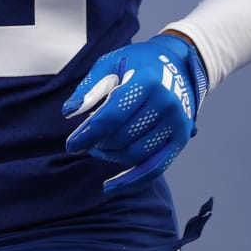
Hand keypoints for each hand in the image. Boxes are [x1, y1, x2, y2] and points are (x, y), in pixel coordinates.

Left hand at [63, 33, 205, 193]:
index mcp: (147, 80)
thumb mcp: (109, 63)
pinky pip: (155, 168)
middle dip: (98, 143)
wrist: (178, 62)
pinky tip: (111, 188)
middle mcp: (166, 102)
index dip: (88, 133)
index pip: (112, 116)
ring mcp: (177, 122)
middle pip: (122, 137)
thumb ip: (89, 88)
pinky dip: (133, 181)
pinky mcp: (181, 138)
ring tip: (97, 148)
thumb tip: (69, 113)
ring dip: (111, 156)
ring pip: (135, 154)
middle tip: (86, 139)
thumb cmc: (137, 63)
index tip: (71, 145)